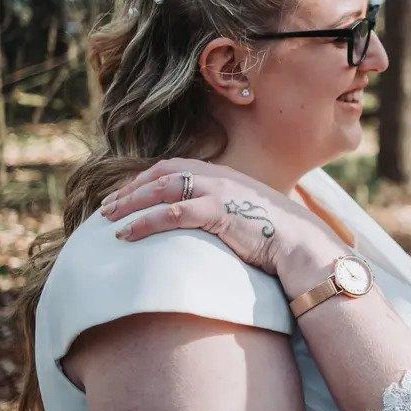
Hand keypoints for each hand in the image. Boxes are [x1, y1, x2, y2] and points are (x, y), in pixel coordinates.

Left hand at [99, 158, 348, 296]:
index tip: (127, 194)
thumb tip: (213, 225)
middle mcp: (219, 177)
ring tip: (108, 220)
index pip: (176, 167)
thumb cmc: (280, 236)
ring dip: (130, 204)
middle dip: (131, 189)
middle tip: (108, 207)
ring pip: (161, 190)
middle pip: (162, 173)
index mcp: (225, 175)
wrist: (302, 243)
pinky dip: (144, 222)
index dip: (146, 179)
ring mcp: (218, 192)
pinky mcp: (217, 211)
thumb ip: (229, 210)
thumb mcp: (250, 214)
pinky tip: (126, 235)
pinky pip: (170, 213)